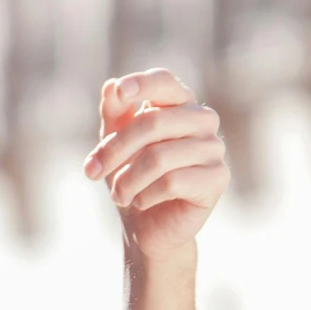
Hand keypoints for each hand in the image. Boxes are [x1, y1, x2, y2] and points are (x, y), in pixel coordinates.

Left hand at [82, 69, 229, 257]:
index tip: (121, 91)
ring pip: (159, 157)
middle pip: (153, 123)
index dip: (144, 83)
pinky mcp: (218, 178)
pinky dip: (145, 195)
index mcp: (178, 105)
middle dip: (114, 150)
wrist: (147, 227)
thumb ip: (115, 114)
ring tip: (118, 195)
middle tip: (91, 172)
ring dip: (126, 180)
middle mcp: (202, 120)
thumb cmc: (132, 178)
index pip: (166, 82)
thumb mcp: (116, 145)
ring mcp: (213, 148)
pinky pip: (172, 182)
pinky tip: (142, 202)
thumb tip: (111, 85)